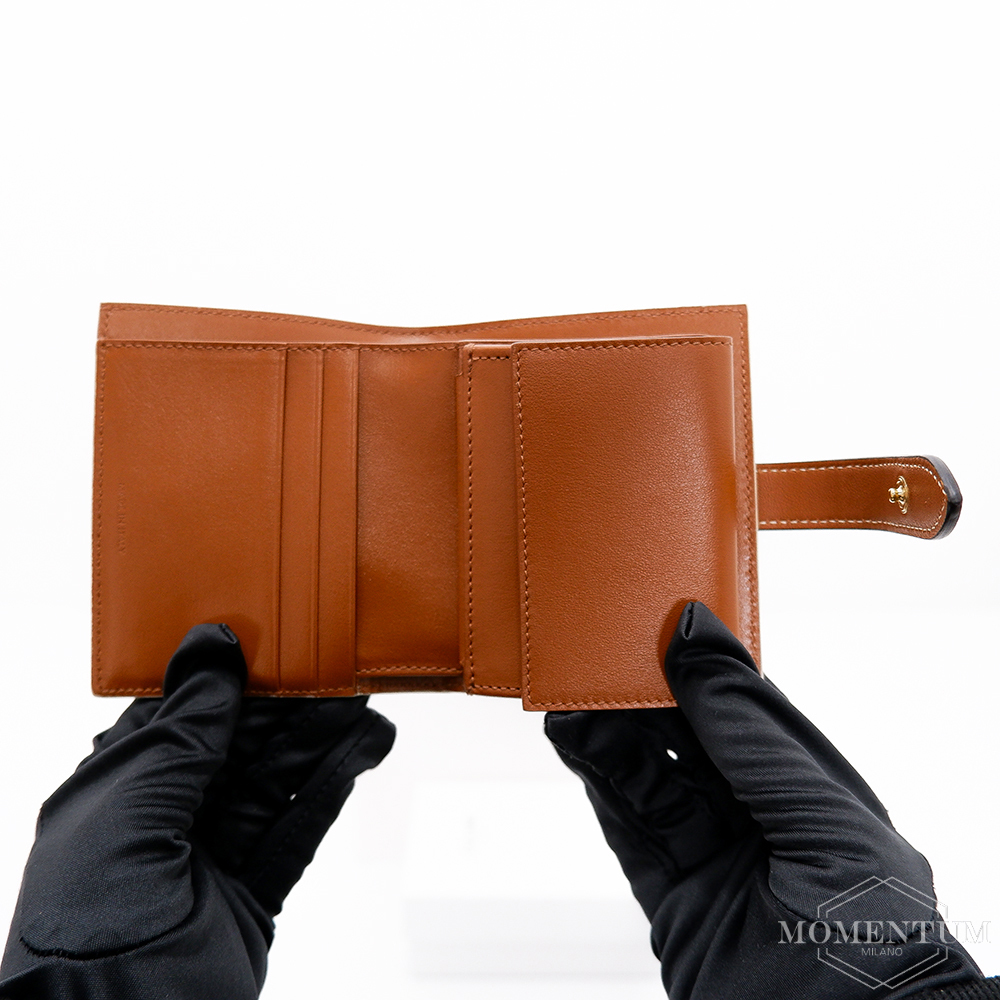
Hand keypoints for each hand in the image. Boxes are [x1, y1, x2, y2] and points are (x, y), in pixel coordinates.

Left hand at [0, 624, 394, 998]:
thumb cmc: (90, 930)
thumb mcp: (126, 814)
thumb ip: (180, 735)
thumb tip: (212, 649)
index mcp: (117, 792)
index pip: (182, 715)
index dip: (230, 675)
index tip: (278, 637)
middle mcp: (164, 820)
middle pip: (239, 746)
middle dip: (289, 706)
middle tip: (340, 666)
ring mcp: (210, 860)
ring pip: (275, 782)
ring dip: (321, 740)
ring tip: (366, 701)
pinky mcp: (251, 897)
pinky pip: (296, 829)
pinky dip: (331, 789)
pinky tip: (361, 752)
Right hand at [545, 601, 985, 999]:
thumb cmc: (876, 936)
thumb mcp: (816, 811)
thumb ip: (745, 730)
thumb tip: (696, 639)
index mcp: (812, 791)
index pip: (745, 713)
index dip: (702, 670)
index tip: (658, 626)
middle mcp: (763, 823)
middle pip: (690, 745)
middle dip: (646, 701)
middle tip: (598, 657)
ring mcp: (719, 864)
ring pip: (653, 784)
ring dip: (611, 739)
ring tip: (572, 698)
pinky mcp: (676, 905)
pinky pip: (632, 832)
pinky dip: (601, 787)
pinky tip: (578, 747)